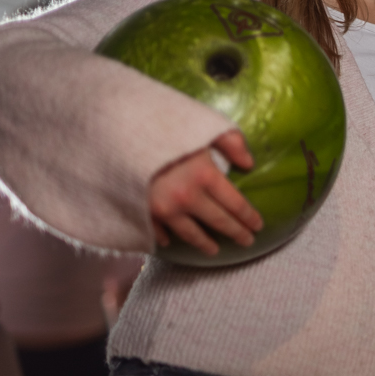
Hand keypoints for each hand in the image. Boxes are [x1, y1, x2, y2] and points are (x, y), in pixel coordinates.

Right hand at [149, 130, 261, 254]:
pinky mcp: (141, 213)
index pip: (235, 204)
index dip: (249, 216)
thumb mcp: (203, 125)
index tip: (258, 225)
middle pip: (218, 221)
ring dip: (205, 243)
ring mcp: (163, 209)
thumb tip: (249, 163)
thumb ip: (231, 142)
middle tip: (247, 241)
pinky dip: (167, 237)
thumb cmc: (162, 125)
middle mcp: (187, 197)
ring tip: (214, 249)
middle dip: (236, 232)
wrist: (116, 135)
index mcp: (205, 175)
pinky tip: (171, 241)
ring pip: (190, 233)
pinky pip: (158, 231)